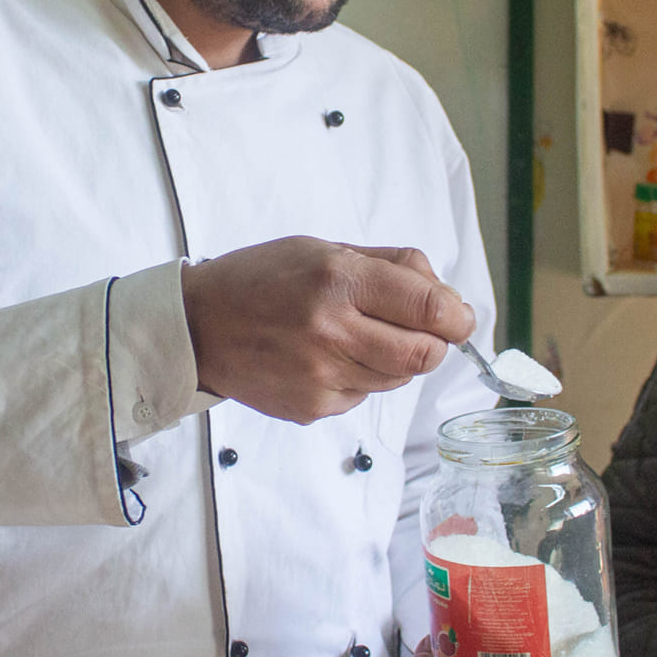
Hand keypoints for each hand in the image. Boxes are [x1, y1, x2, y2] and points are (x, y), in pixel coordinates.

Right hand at [180, 238, 476, 423]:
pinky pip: (364, 395)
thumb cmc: (261, 280)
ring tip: (357, 336)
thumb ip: (391, 266)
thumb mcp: (324, 249)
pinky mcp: (314, 408)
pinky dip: (361, 377)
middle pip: (424, 354)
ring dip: (396, 359)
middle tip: (420, 329)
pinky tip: (327, 357)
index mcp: (337, 279)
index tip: (458, 316)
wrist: (198, 327)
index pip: (429, 307)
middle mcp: (332, 331)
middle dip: (435, 342)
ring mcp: (322, 376)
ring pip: (399, 378)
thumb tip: (448, 297)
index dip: (457, 316)